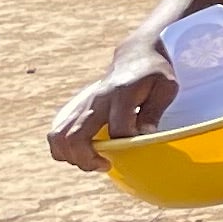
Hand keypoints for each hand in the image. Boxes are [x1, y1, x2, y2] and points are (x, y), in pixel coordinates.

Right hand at [45, 33, 178, 169]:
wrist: (135, 56)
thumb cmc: (154, 74)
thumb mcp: (166, 88)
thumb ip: (154, 112)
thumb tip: (144, 135)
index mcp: (122, 95)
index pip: (119, 128)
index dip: (127, 144)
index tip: (138, 145)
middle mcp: (97, 100)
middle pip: (75, 137)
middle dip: (86, 160)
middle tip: (105, 165)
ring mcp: (82, 104)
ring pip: (58, 137)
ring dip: (71, 157)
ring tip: (93, 160)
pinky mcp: (75, 108)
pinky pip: (57, 133)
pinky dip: (64, 148)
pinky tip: (83, 152)